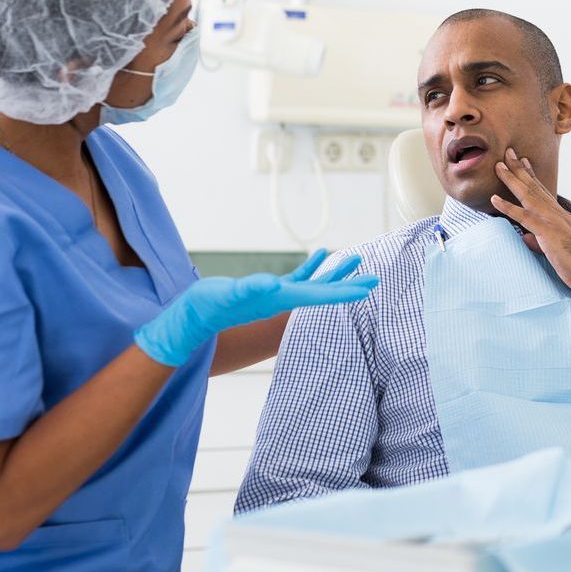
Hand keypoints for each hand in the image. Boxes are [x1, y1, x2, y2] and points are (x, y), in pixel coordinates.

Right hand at [134, 249, 378, 365]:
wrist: (194, 316)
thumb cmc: (210, 307)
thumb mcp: (229, 295)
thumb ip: (250, 289)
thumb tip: (272, 283)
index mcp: (280, 300)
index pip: (321, 296)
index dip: (346, 291)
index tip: (369, 287)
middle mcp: (283, 300)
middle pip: (325, 292)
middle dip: (349, 284)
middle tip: (374, 278)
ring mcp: (276, 296)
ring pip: (315, 283)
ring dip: (335, 272)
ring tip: (354, 259)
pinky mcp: (267, 290)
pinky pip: (297, 278)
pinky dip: (311, 267)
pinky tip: (320, 255)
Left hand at [490, 148, 570, 308]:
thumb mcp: (557, 251)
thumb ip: (541, 242)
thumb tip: (527, 239)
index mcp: (559, 216)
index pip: (542, 192)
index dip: (530, 176)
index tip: (522, 161)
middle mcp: (556, 213)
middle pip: (534, 187)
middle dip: (519, 169)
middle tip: (507, 152)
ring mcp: (552, 221)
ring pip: (528, 195)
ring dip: (511, 180)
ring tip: (498, 166)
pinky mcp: (548, 233)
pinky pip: (524, 217)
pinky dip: (508, 207)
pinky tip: (494, 199)